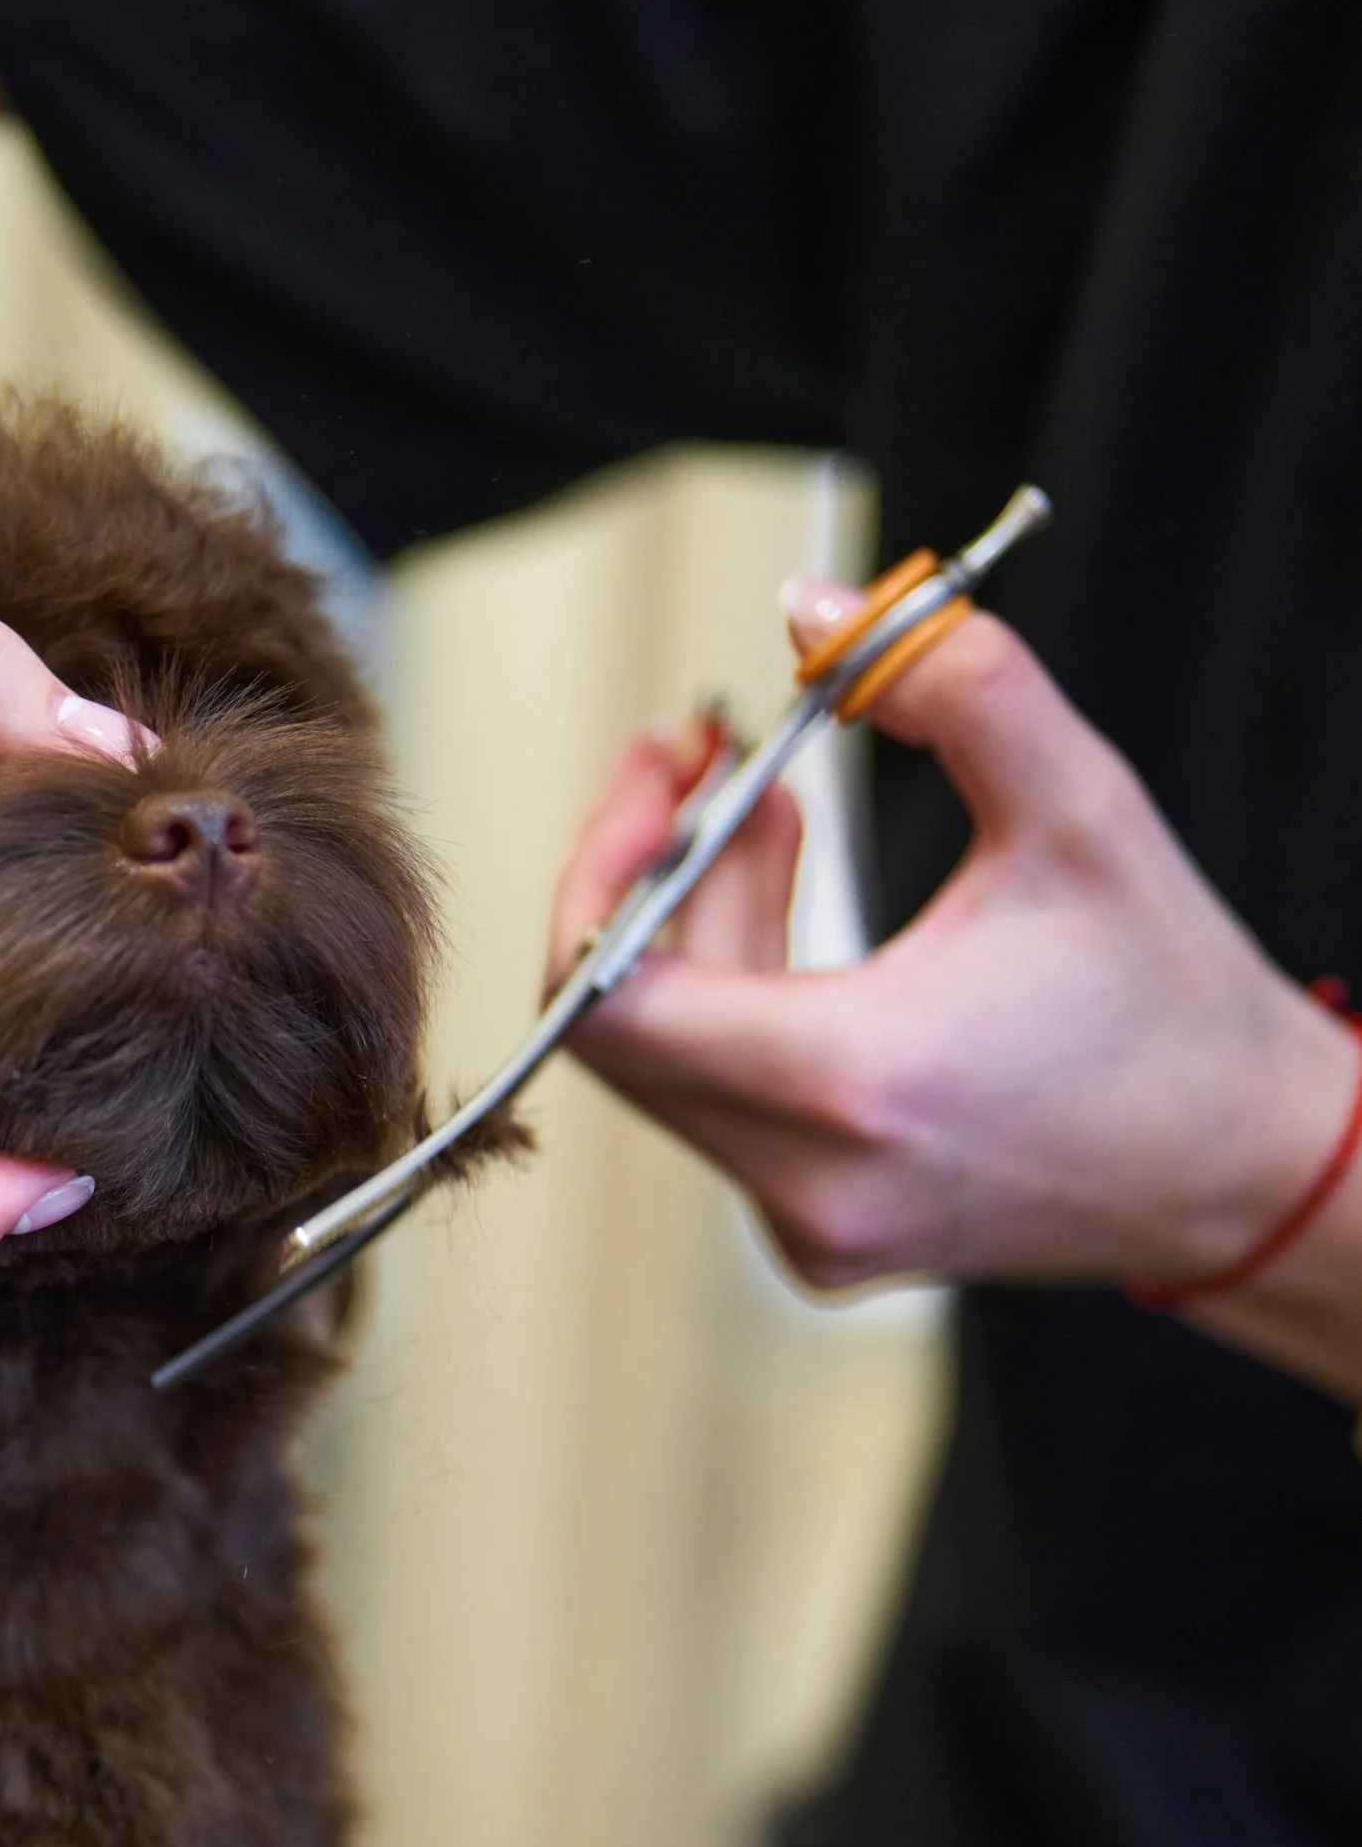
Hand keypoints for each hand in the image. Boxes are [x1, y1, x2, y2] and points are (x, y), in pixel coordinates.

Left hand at [547, 585, 1356, 1295]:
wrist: (1246, 1166)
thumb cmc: (1171, 1000)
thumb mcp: (1080, 805)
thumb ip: (947, 679)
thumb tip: (812, 610)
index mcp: (855, 1085)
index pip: (610, 1001)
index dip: (601, 866)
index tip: (660, 769)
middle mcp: (811, 1182)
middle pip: (628, 1017)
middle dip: (653, 866)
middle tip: (701, 750)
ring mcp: (807, 1228)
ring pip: (672, 1056)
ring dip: (697, 916)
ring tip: (771, 804)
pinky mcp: (819, 1236)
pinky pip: (723, 1096)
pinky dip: (737, 990)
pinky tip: (790, 892)